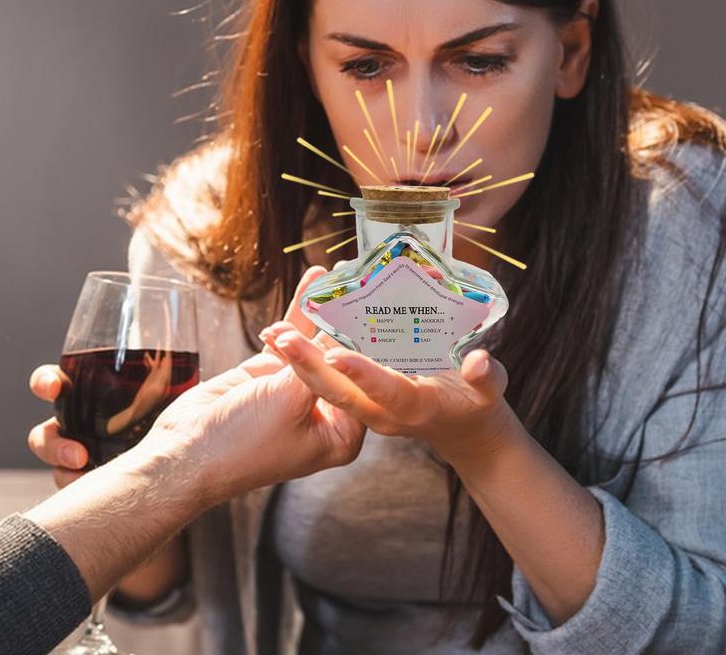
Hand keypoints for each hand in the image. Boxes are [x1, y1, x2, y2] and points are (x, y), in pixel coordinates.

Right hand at [27, 266, 351, 487]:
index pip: (363, 383)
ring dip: (319, 311)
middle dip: (345, 322)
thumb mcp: (291, 399)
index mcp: (340, 435)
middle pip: (339, 360)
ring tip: (335, 274)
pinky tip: (309, 285)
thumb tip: (343, 329)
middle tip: (361, 284)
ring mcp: (295, 393)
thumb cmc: (244, 441)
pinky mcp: (270, 376)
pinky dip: (295, 315)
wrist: (185, 451)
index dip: (370, 345)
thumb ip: (317, 362)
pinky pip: (288, 340)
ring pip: (312, 345)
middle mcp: (323, 414)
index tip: (382, 308)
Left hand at [259, 324, 513, 463]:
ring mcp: (365, 407)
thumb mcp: (490, 391)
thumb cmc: (477, 404)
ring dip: (297, 362)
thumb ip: (485, 378)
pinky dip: (305, 359)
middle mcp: (380, 411)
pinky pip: (325, 380)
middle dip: (308, 366)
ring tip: (271, 332)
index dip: (362, 374)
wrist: (462, 428)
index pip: (384, 393)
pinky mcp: (356, 397)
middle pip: (339, 392)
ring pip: (324, 387)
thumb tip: (480, 363)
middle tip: (280, 337)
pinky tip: (285, 332)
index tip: (337, 355)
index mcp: (412, 408)